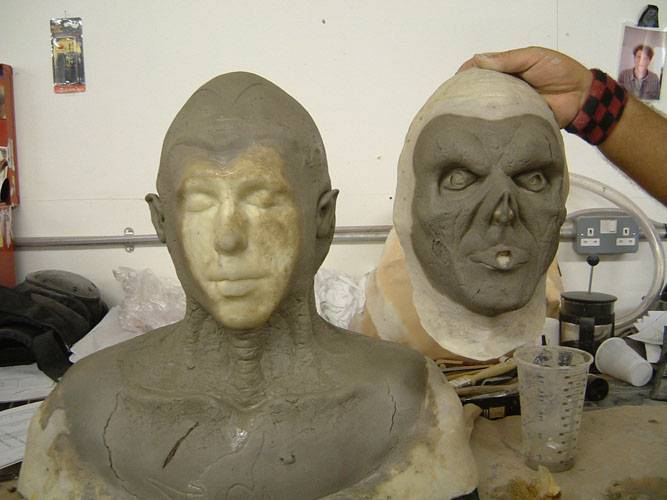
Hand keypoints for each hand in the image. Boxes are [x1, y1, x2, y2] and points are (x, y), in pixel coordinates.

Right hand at [458, 46, 592, 127]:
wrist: (581, 97)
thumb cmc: (560, 72)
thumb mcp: (533, 58)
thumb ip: (508, 59)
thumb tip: (477, 59)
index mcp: (508, 69)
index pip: (482, 68)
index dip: (467, 72)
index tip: (457, 79)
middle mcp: (506, 87)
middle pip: (481, 89)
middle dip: (468, 93)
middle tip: (455, 100)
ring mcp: (510, 105)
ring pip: (488, 106)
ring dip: (477, 109)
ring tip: (462, 115)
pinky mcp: (516, 121)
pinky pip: (501, 122)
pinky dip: (491, 124)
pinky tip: (480, 127)